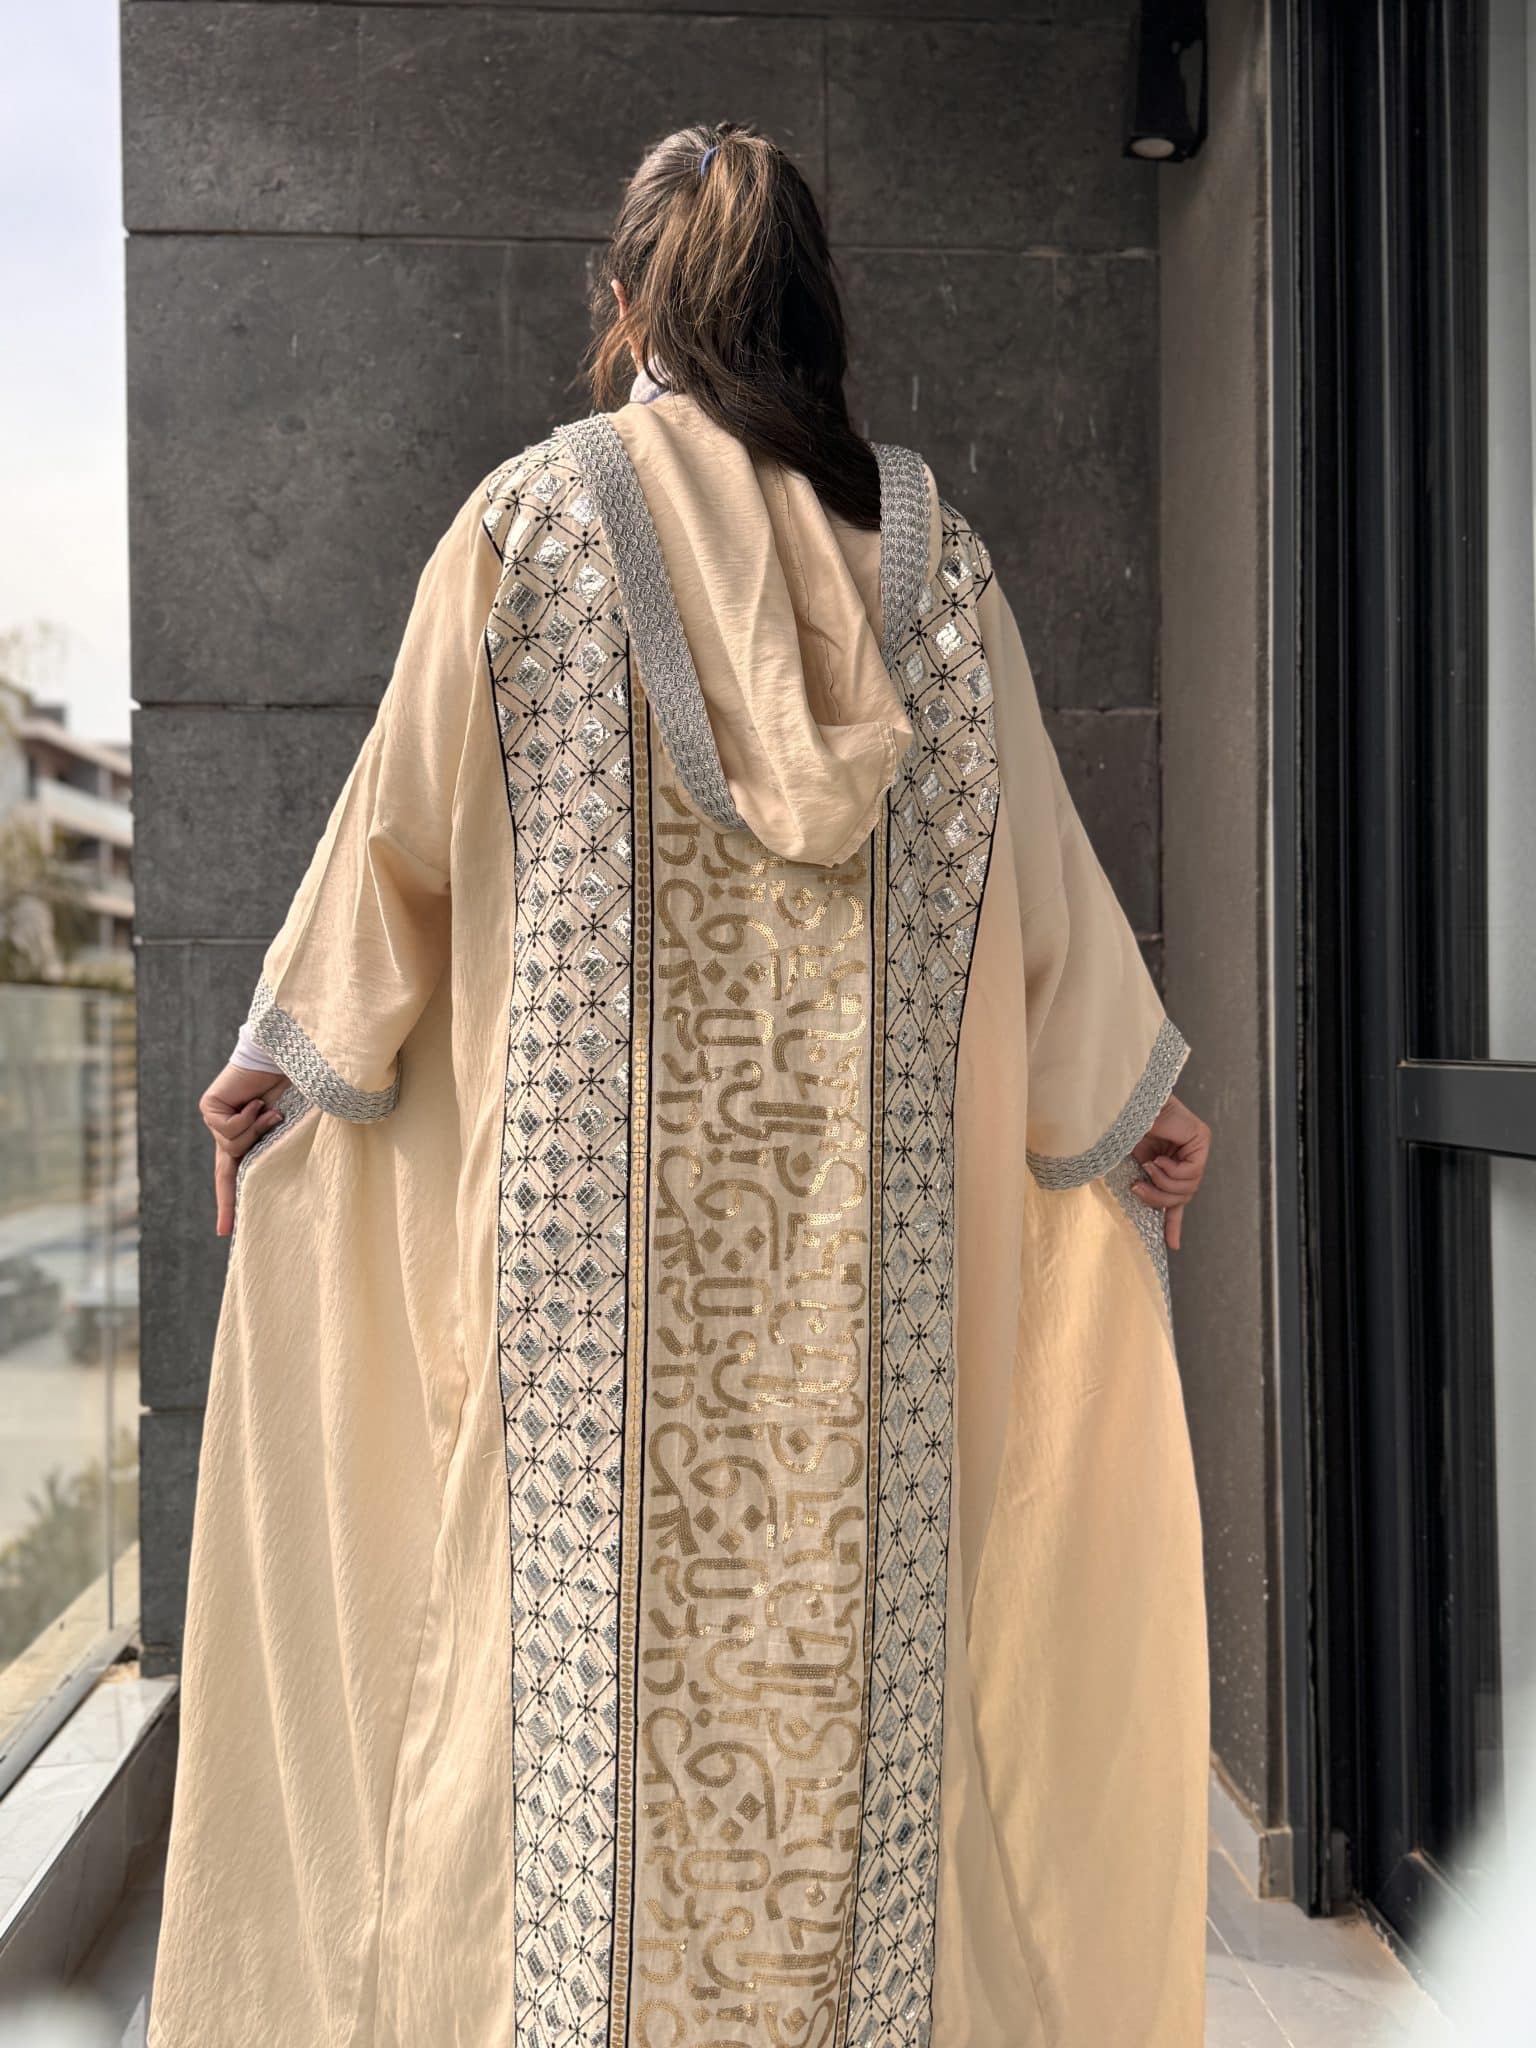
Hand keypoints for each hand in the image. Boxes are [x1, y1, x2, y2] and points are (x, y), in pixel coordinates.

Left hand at [200, 1063, 287, 1236]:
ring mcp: (216, 1119)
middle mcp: (228, 1131)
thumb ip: (280, 1147)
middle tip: (225, 1227)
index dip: (229, 1203)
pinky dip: (248, 1117)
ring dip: (257, 1130)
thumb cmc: (298, 1087)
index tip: (224, 1231)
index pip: (233, 1176)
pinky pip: (228, 1129)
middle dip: (228, 1199)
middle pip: (226, 1171)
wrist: (286, 1057)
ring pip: (232, 1148)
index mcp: (248, 1139)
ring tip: (271, 1110)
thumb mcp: (293, 1127)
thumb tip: (275, 1167)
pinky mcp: (209, 1107)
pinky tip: (256, 1102)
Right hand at [1130, 1093, 1210, 1251]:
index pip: (1177, 1198)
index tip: (1173, 1244)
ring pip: (1188, 1188)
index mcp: (1168, 1162)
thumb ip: (1142, 1185)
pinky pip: (1191, 1173)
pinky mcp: (1201, 1139)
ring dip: (1162, 1184)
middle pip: (1182, 1196)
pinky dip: (1170, 1172)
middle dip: (1159, 1199)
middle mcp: (1186, 1155)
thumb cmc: (1121, 1129)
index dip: (1173, 1222)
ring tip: (1146, 1168)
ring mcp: (1196, 1146)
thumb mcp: (1130, 1165)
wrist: (1123, 1105)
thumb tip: (1142, 1208)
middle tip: (1137, 1189)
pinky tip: (1157, 1159)